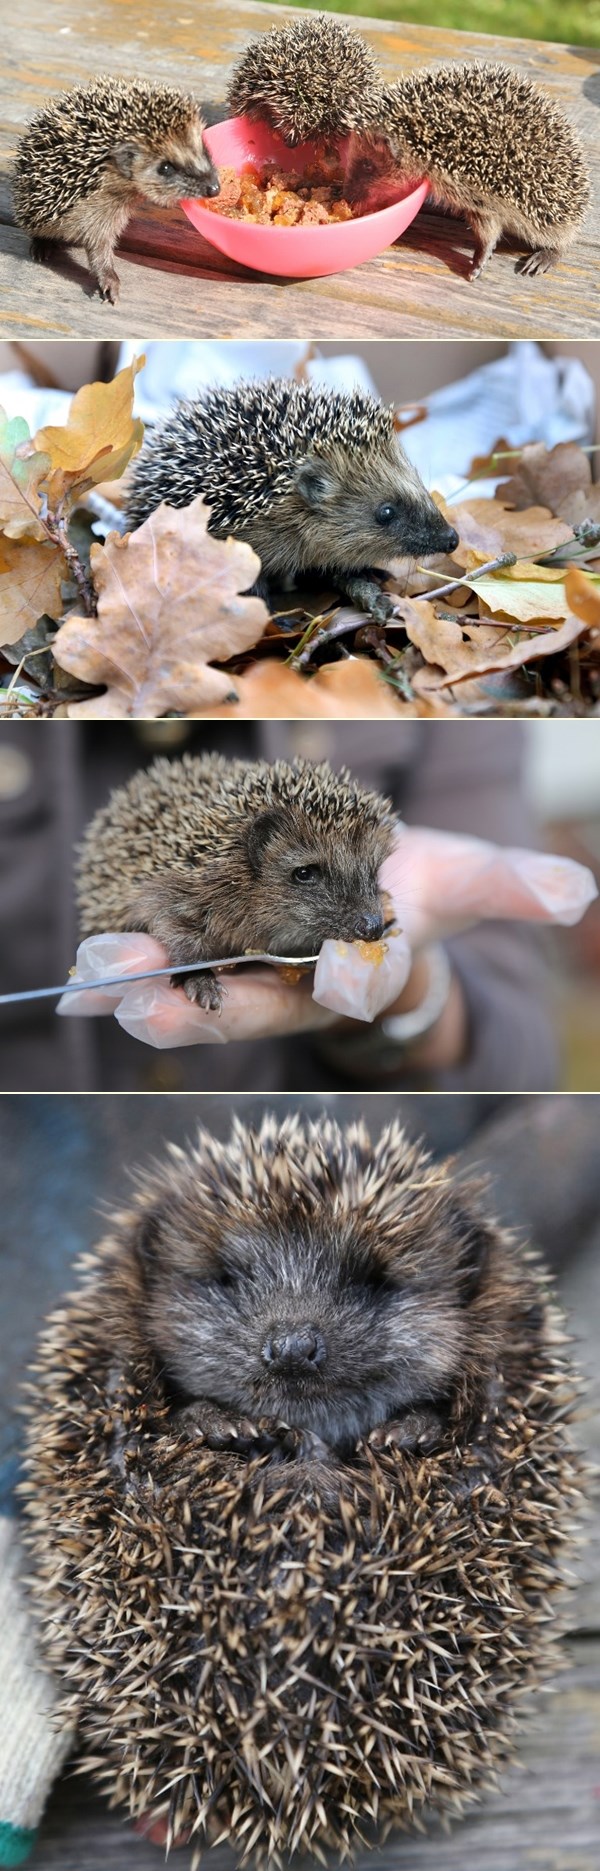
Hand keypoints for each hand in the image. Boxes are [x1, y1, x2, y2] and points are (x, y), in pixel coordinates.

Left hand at [57, 832, 595, 1049]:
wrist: (359, 903)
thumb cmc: (412, 894)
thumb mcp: (464, 880)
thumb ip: (515, 888)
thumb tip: (583, 895)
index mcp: (354, 970)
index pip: (342, 983)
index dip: (333, 983)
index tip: (326, 983)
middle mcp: (294, 982)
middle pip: (245, 999)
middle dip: (195, 1002)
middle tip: (140, 996)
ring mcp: (242, 971)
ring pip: (188, 989)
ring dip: (140, 986)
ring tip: (95, 977)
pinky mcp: (203, 946)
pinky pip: (158, 961)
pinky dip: (121, 968)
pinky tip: (76, 971)